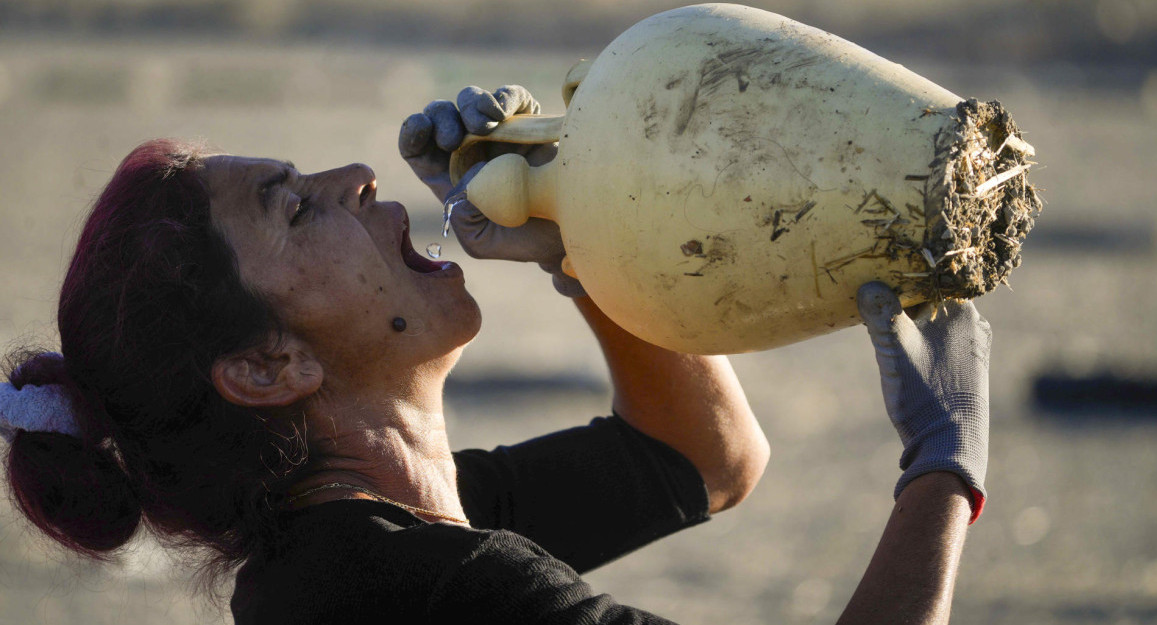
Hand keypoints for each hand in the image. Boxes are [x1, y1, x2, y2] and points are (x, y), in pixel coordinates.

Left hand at [398, 86, 583, 296]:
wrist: (570, 231)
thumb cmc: (524, 239)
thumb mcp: (481, 241)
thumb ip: (461, 216)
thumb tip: (469, 176)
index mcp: (451, 179)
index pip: (419, 150)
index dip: (412, 134)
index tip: (419, 127)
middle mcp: (471, 151)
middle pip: (441, 117)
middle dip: (440, 118)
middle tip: (453, 139)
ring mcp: (500, 134)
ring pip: (471, 100)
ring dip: (471, 104)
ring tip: (484, 122)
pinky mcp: (529, 123)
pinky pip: (511, 97)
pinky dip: (504, 97)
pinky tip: (502, 112)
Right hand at [856, 282, 989, 511]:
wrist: (950, 445)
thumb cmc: (924, 394)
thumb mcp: (894, 348)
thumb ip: (880, 312)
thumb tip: (868, 285)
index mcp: (962, 310)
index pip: (926, 278)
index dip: (897, 279)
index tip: (873, 284)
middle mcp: (974, 325)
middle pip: (929, 300)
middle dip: (901, 303)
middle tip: (872, 309)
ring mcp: (975, 348)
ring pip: (934, 322)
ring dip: (910, 325)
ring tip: (885, 335)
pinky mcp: (969, 368)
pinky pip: (940, 342)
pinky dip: (920, 342)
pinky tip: (904, 356)